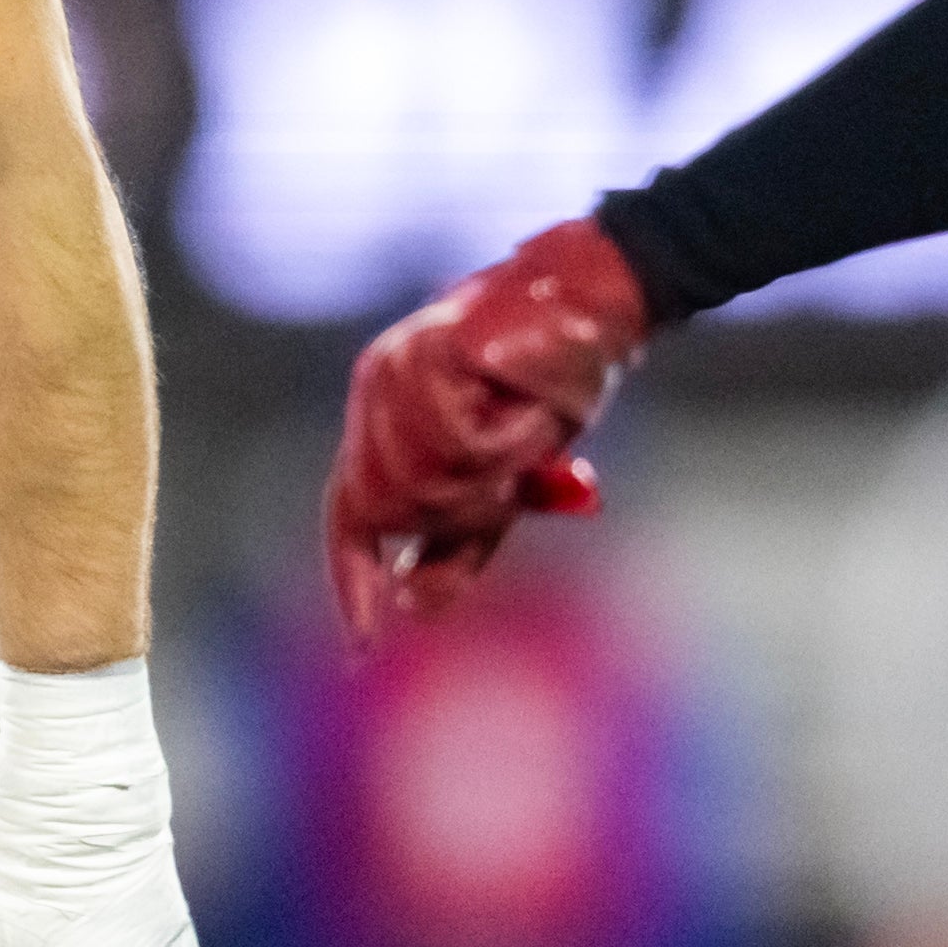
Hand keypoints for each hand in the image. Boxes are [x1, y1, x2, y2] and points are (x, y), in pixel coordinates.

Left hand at [323, 215, 646, 644]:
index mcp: (381, 417)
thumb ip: (460, 538)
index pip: (351, 514)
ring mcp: (392, 372)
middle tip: (522, 472)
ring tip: (529, 426)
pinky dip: (510, 444)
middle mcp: (374, 392)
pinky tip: (526, 403)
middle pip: (393, 513)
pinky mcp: (426, 358)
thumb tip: (412, 606)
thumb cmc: (552, 379)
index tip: (362, 647)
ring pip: (429, 487)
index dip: (354, 581)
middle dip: (464, 516)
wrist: (596, 299)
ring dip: (496, 479)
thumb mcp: (507, 478)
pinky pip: (464, 448)